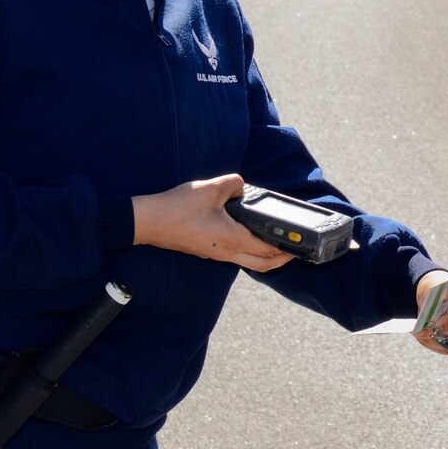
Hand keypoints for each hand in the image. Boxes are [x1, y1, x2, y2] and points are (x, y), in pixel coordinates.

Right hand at [132, 174, 294, 272]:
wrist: (146, 222)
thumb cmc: (177, 208)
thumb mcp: (211, 188)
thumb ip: (234, 184)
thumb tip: (242, 188)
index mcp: (233, 239)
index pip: (268, 250)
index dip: (287, 249)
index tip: (300, 245)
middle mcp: (226, 252)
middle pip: (262, 264)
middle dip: (281, 259)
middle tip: (294, 249)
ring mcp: (215, 253)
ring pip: (247, 262)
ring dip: (265, 256)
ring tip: (276, 242)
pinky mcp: (206, 250)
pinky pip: (234, 256)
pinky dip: (248, 251)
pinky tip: (248, 235)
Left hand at [414, 274, 447, 355]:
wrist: (443, 293)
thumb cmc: (442, 287)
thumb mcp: (440, 287)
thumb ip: (439, 302)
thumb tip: (433, 321)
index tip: (435, 324)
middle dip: (445, 332)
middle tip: (423, 331)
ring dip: (439, 342)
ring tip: (421, 335)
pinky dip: (440, 346)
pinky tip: (426, 340)